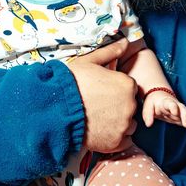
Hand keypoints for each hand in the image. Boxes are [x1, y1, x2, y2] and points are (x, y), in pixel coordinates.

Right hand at [68, 38, 137, 152]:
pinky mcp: (115, 143)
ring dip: (119, 122)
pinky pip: (124, 141)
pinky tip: (101, 131)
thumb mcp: (90, 61)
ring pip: (129, 124)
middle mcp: (130, 105)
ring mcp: (123, 126)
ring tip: (99, 119)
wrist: (55, 109)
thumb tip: (125, 41)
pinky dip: (116, 138)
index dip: (116, 89)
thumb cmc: (71, 83)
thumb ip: (110, 52)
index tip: (102, 92)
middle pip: (130, 106)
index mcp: (127, 84)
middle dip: (119, 105)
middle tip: (98, 105)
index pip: (129, 87)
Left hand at [142, 90, 185, 141]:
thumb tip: (148, 125)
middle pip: (183, 109)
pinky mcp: (183, 118)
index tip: (175, 112)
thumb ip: (148, 115)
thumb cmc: (153, 102)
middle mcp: (176, 106)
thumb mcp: (148, 106)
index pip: (171, 104)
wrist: (159, 97)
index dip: (173, 107)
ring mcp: (181, 112)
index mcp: (166, 102)